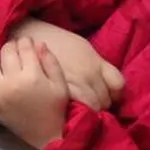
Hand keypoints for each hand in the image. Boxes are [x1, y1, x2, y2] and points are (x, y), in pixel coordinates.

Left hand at [0, 37, 70, 148]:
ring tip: (5, 69)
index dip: (26, 42)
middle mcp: (12, 82)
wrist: (43, 137)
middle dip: (13, 49)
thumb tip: (38, 43)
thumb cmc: (54, 110)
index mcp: (33, 76)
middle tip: (17, 56)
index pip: (24, 47)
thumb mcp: (60, 85)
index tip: (27, 45)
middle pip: (6, 51)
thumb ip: (50, 62)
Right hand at [8, 19, 124, 110]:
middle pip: (106, 99)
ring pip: (94, 107)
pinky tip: (70, 112)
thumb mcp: (82, 47)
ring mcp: (76, 84)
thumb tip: (105, 80)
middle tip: (92, 105)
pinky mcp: (61, 91)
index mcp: (96, 62)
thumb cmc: (56, 40)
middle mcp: (90, 74)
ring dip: (90, 111)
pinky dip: (77, 112)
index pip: (118, 85)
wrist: (31, 37)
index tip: (110, 96)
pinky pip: (78, 108)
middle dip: (102, 105)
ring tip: (82, 111)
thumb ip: (96, 64)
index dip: (116, 94)